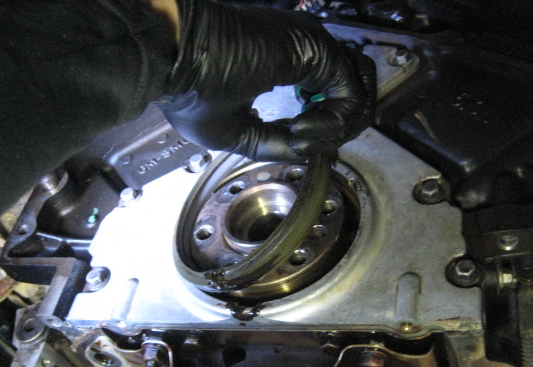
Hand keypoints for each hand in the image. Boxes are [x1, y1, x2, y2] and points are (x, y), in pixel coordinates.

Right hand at [156, 0, 375, 160]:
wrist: (173, 60)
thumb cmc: (190, 88)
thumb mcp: (238, 133)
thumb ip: (275, 141)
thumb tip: (307, 153)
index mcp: (288, 60)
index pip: (331, 93)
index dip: (324, 127)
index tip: (296, 143)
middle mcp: (306, 50)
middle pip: (354, 90)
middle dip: (338, 127)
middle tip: (304, 142)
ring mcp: (313, 47)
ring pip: (359, 92)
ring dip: (336, 127)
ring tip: (301, 137)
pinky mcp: (316, 51)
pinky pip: (349, 95)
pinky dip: (331, 124)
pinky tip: (299, 131)